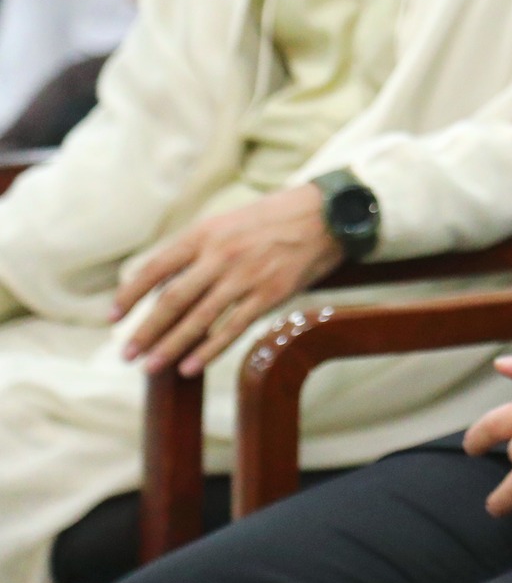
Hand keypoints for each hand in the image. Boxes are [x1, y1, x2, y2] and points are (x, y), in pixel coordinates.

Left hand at [115, 183, 342, 375]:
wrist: (326, 215)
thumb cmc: (274, 219)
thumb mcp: (228, 222)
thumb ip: (198, 250)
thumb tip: (162, 283)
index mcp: (206, 233)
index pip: (155, 267)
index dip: (130, 294)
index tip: (112, 317)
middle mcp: (221, 255)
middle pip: (171, 300)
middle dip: (145, 330)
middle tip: (126, 354)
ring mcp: (246, 276)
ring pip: (198, 319)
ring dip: (169, 346)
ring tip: (149, 367)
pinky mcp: (270, 294)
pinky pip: (232, 328)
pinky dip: (208, 350)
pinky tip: (190, 366)